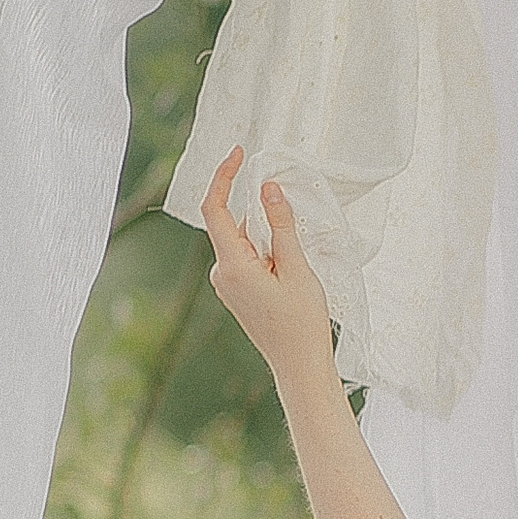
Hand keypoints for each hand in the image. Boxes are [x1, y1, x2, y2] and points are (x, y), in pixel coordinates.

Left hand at [199, 149, 332, 384]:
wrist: (299, 365)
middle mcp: (222, 273)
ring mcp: (227, 284)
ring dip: (270, 238)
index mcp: (232, 266)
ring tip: (297, 266)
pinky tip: (290, 271)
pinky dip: (268, 252)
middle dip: (263, 215)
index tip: (239, 153)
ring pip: (245, 241)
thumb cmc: (301, 322)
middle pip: (235, 224)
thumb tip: (268, 188)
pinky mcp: (237, 291)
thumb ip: (282, 226)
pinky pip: (248, 257)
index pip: (216, 208)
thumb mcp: (298, 268)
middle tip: (294, 219)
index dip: (224, 176)